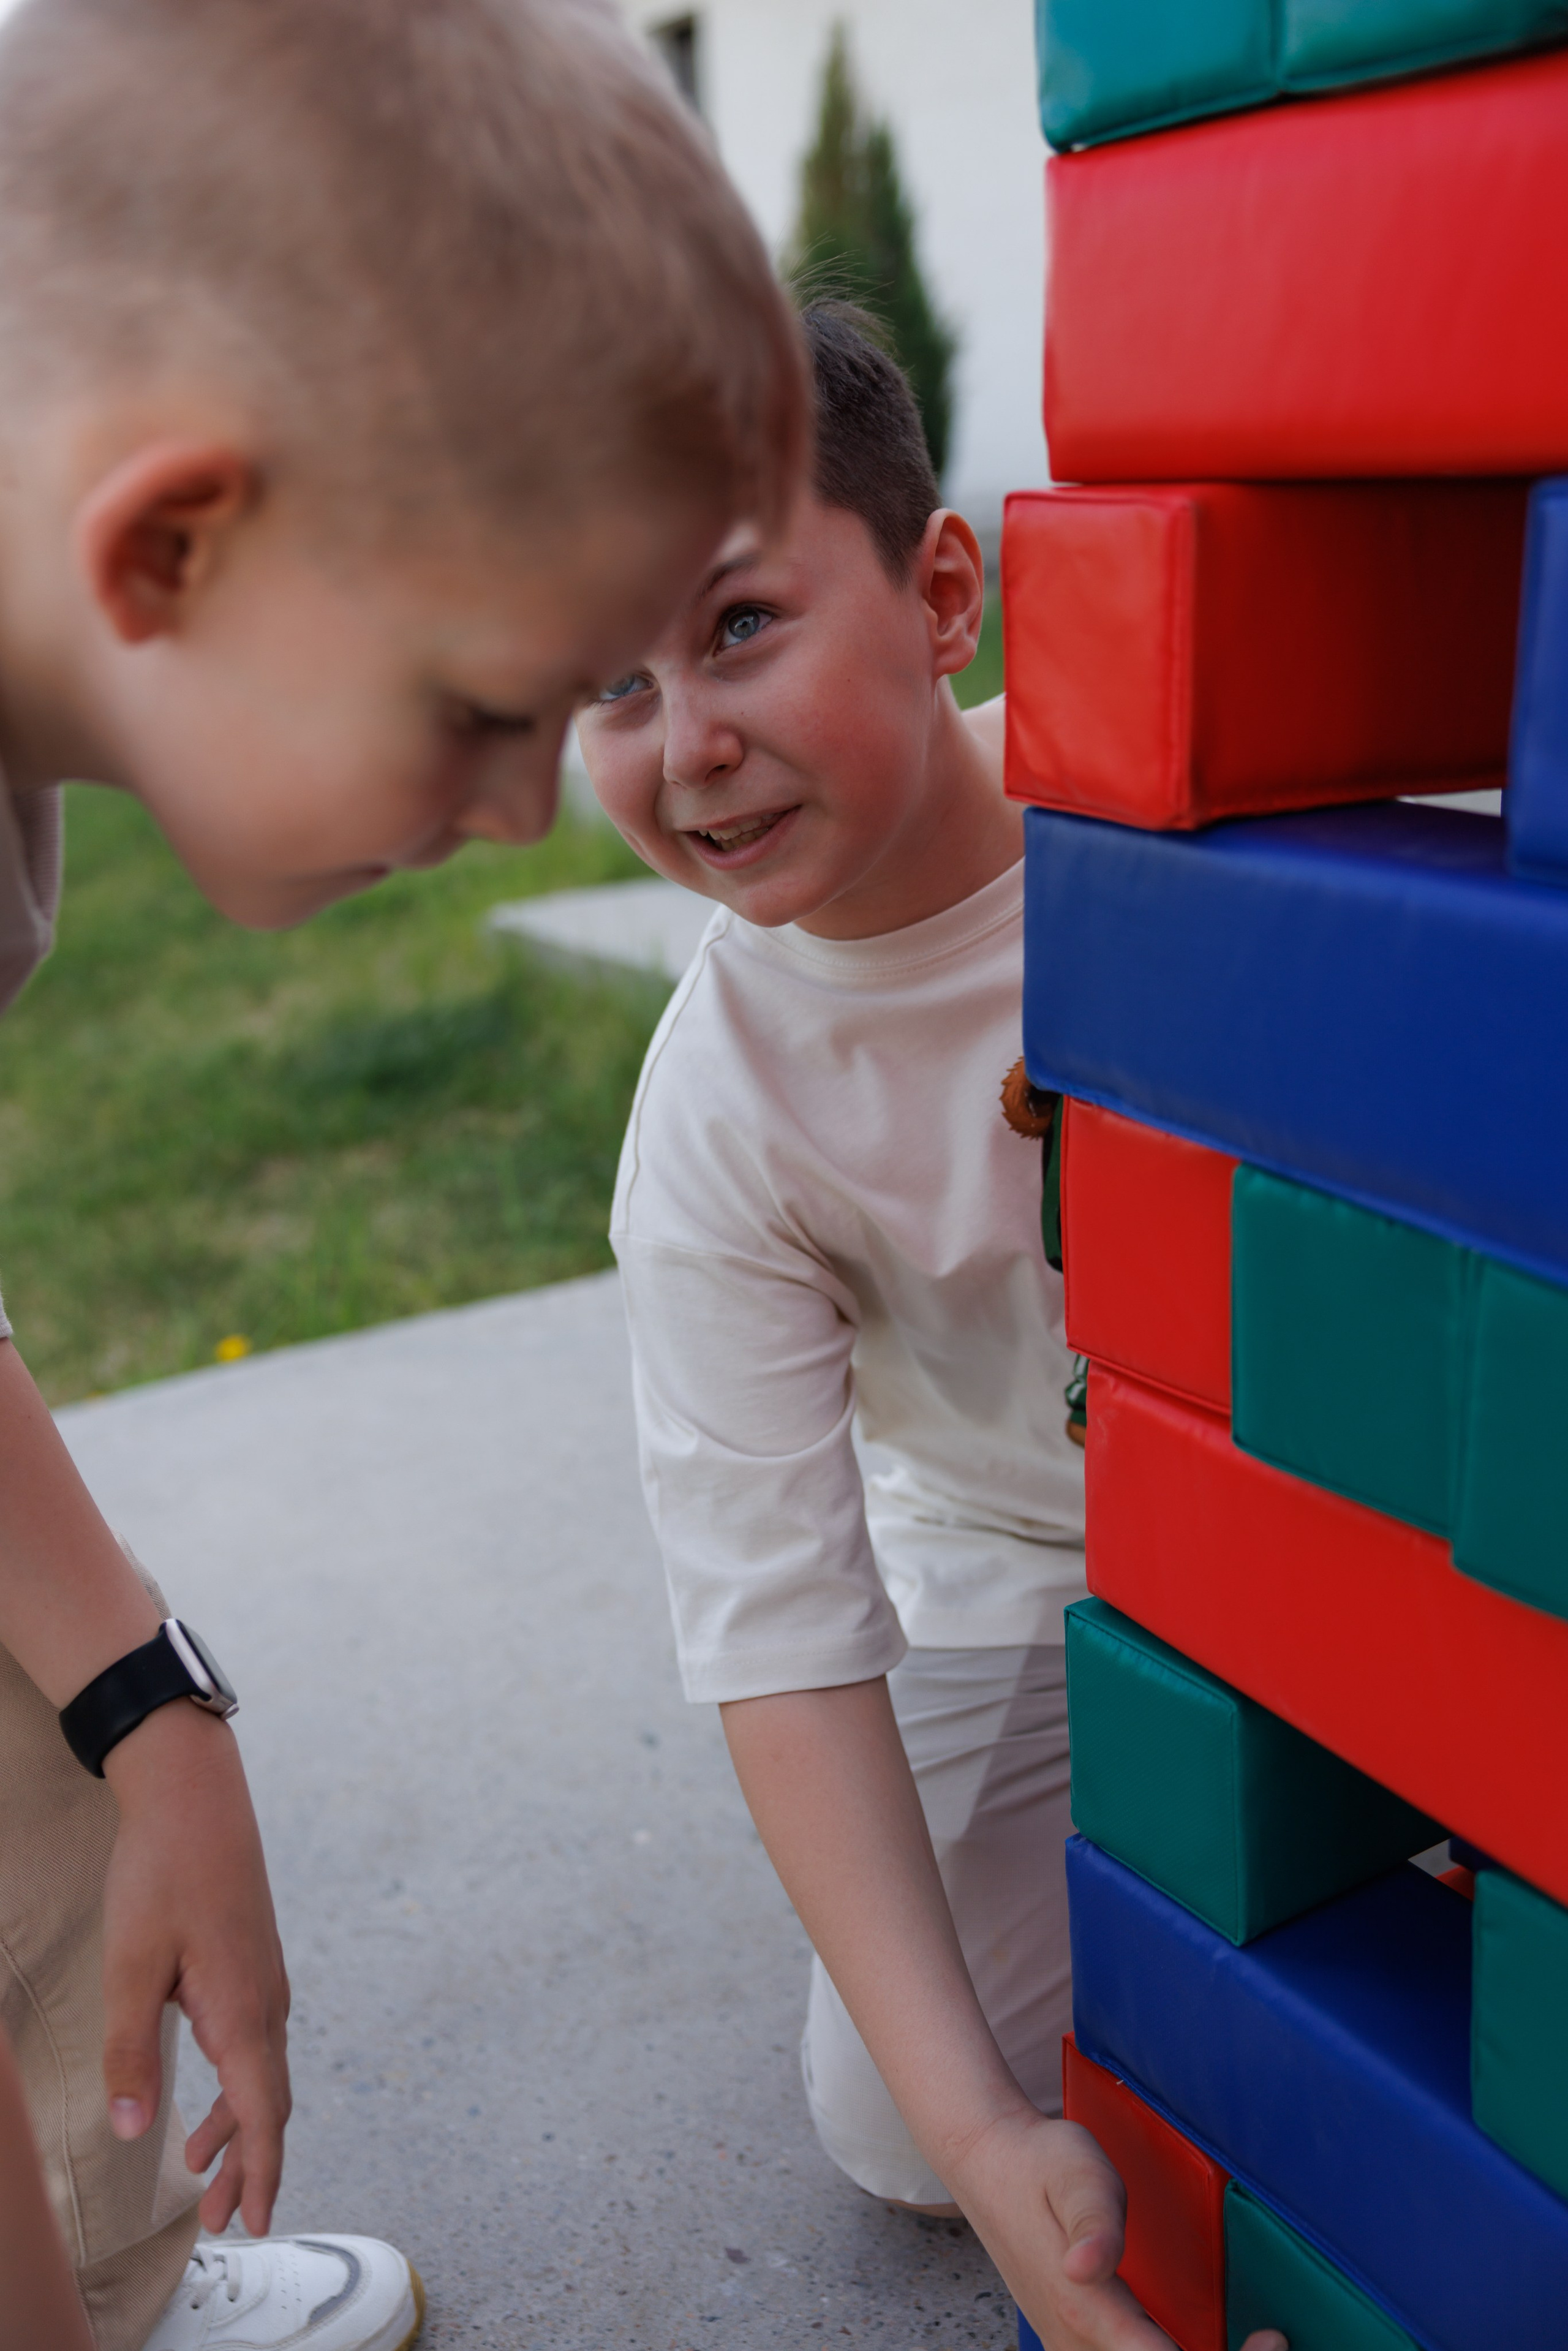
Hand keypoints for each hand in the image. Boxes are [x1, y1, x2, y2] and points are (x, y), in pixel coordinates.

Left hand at [101, 1700, 290, 2234]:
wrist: (196, 1793)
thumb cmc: (164, 1872)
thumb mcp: (130, 1965)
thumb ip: (130, 2051)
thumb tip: (134, 2129)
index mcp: (241, 2008)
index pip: (262, 2111)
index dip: (260, 2171)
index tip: (255, 2221)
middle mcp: (265, 2000)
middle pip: (268, 2100)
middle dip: (247, 2163)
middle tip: (222, 2219)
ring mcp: (263, 1978)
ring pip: (261, 2070)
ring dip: (239, 2125)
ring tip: (200, 2169)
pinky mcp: (251, 1961)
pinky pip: (254, 2040)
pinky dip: (236, 2083)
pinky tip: (205, 2093)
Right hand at [948, 2107, 1286, 2350]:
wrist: (989, 2163)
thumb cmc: (1041, 2162)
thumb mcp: (1077, 2173)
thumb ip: (1094, 2222)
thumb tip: (1086, 2268)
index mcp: (1085, 2310)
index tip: (1269, 2340)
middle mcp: (1076, 2344)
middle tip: (1271, 2340)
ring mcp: (1073, 2350)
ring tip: (1256, 2343)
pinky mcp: (1076, 2344)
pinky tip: (1203, 2340)